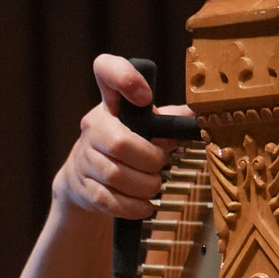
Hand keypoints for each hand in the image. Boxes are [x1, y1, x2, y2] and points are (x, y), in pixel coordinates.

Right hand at [53, 53, 194, 221]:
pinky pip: (108, 200)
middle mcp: (93, 126)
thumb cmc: (123, 150)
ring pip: (116, 175)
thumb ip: (167, 122)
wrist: (84, 180)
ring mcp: (84, 157)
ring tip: (153, 187)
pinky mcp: (82, 186)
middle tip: (159, 165)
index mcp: (111, 105)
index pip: (106, 70)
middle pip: (120, 144)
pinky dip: (132, 206)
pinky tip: (144, 205)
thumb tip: (196, 115)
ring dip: (144, 186)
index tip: (144, 96)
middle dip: (149, 160)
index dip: (125, 77)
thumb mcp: (144, 130)